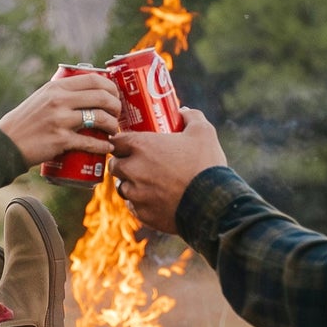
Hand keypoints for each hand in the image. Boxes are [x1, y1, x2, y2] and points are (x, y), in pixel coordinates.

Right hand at [0, 71, 122, 165]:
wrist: (6, 144)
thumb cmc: (25, 123)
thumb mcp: (41, 98)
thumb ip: (60, 94)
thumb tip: (86, 92)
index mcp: (56, 87)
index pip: (94, 79)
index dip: (111, 88)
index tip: (115, 97)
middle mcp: (59, 100)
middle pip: (102, 97)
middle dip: (116, 106)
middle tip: (117, 115)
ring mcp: (60, 120)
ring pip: (100, 118)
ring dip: (113, 126)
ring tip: (113, 131)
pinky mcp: (60, 140)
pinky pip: (90, 142)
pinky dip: (103, 146)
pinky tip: (107, 148)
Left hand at [112, 109, 227, 231]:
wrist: (212, 204)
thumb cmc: (206, 165)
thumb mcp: (203, 132)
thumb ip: (191, 117)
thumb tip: (183, 112)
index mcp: (141, 146)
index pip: (115, 142)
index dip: (121, 143)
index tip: (130, 145)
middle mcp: (132, 170)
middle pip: (115, 166)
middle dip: (123, 164)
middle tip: (138, 163)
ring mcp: (135, 194)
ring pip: (122, 188)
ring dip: (131, 184)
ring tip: (147, 183)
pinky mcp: (142, 214)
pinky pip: (133, 206)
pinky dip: (140, 203)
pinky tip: (154, 200)